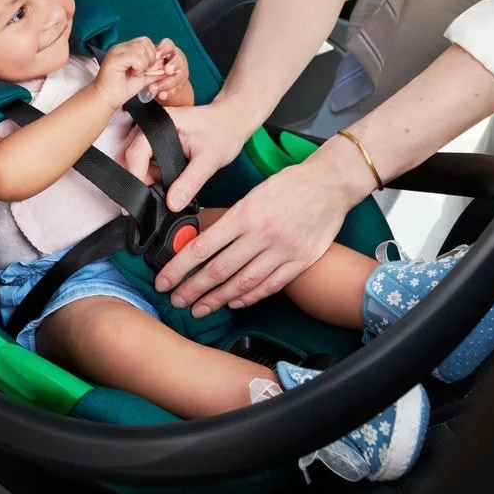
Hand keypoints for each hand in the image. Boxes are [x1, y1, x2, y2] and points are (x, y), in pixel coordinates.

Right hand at [93, 37, 159, 108]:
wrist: (106, 99)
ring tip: (137, 73)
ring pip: (141, 48)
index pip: (146, 42)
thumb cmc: (121, 89)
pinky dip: (139, 66)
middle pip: (145, 41)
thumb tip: (168, 68)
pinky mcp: (115, 58)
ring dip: (144, 63)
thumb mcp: (144, 78)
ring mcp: (117, 51)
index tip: (149, 69)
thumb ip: (155, 71)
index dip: (152, 54)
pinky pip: (135, 56)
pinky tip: (133, 74)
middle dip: (150, 57)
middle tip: (144, 71)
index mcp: (127, 49)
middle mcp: (121, 47)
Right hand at [121, 101, 246, 207]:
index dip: (134, 177)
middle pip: (130, 158)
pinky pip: (145, 166)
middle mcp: (151, 127)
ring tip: (159, 198)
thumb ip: (191, 181)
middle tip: (144, 206)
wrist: (232, 121)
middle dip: (136, 182)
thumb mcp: (210, 159)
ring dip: (143, 182)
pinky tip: (163, 189)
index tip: (134, 201)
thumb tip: (173, 203)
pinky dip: (150, 180)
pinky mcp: (155, 146)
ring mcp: (151, 136)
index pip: (137, 151)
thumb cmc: (223, 132)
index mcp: (162, 123)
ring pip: (135, 164)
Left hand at [143, 38, 189, 104]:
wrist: (159, 83)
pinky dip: (168, 92)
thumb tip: (135, 60)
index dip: (164, 49)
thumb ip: (143, 58)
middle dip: (174, 65)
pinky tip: (161, 95)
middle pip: (179, 60)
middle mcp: (176, 59)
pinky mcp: (179, 85)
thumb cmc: (148, 67)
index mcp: (167, 50)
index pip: (168, 45)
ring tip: (154, 88)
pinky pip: (177, 89)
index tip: (157, 56)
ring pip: (179, 76)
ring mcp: (180, 72)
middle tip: (167, 70)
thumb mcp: (145, 61)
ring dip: (167, 82)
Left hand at [154, 150, 357, 317]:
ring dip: (217, 299)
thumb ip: (229, 219)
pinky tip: (233, 303)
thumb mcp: (252, 194)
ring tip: (199, 308)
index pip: (202, 247)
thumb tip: (200, 240)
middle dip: (193, 289)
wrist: (330, 184)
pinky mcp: (299, 262)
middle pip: (219, 270)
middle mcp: (262, 235)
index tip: (163, 280)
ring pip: (242, 283)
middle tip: (175, 300)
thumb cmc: (289, 185)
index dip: (178, 268)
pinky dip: (248, 298)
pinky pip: (269, 286)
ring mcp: (283, 251)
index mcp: (245, 214)